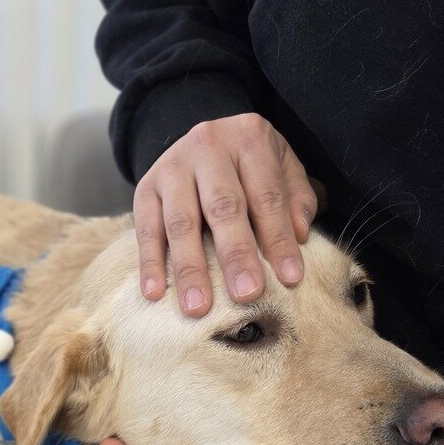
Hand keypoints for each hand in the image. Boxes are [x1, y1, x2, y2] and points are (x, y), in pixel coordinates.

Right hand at [134, 113, 318, 316]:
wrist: (204, 141)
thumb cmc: (250, 166)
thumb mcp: (282, 167)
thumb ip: (295, 199)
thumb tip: (298, 236)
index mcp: (249, 138)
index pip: (267, 195)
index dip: (278, 238)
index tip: (289, 278)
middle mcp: (207, 146)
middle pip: (223, 206)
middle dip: (236, 254)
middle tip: (246, 293)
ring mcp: (171, 167)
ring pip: (181, 221)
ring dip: (190, 267)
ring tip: (198, 306)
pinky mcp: (145, 188)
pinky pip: (145, 228)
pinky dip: (150, 263)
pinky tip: (156, 292)